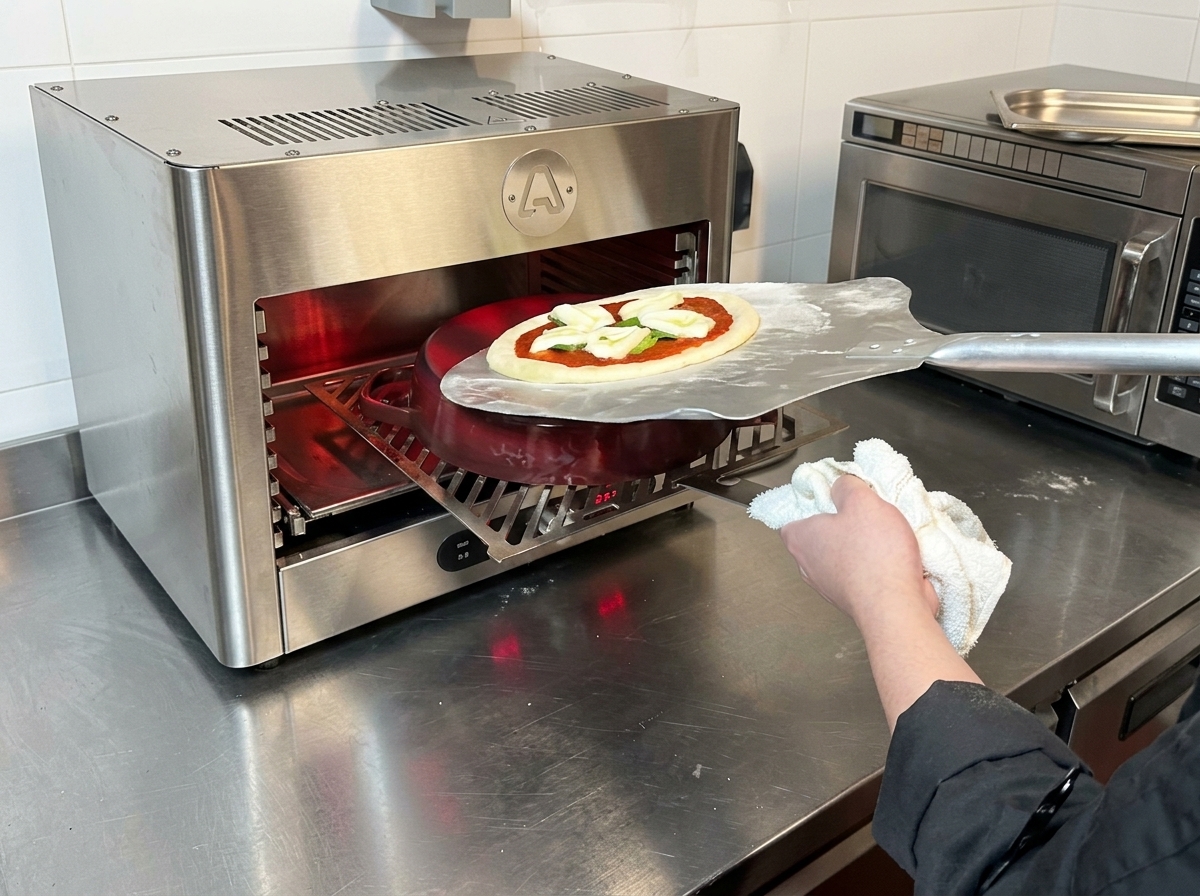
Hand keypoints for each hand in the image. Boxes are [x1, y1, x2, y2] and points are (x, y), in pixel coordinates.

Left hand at [780, 474, 938, 625]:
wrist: (896, 606)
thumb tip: (841, 487)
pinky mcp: (854, 599)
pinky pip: (862, 574)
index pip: (790, 520)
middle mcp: (810, 566)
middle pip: (820, 537)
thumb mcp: (861, 501)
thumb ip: (847, 487)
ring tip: (886, 533)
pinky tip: (895, 556)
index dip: (809, 507)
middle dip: (842, 524)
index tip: (829, 498)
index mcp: (801, 539)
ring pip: (843, 556)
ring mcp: (830, 586)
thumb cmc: (874, 555)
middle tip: (863, 512)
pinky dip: (876, 566)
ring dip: (863, 545)